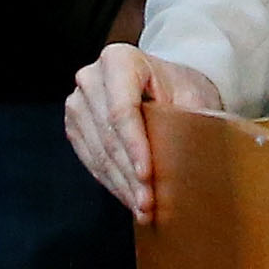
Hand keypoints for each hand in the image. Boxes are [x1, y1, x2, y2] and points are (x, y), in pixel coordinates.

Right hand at [65, 41, 229, 222]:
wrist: (166, 84)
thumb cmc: (182, 88)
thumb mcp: (192, 97)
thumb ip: (187, 120)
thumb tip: (190, 161)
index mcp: (119, 60)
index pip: (122, 110)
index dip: (133, 146)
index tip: (147, 175)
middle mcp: (91, 78)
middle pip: (108, 135)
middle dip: (129, 175)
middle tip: (149, 204)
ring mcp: (78, 102)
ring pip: (98, 152)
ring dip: (121, 185)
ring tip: (143, 209)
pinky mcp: (76, 125)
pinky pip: (91, 160)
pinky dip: (112, 182)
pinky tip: (129, 199)